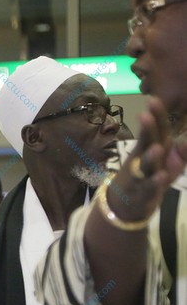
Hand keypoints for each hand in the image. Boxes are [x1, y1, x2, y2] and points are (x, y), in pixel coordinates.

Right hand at [109, 97, 186, 219]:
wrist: (124, 205)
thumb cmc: (147, 178)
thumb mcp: (167, 164)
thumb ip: (181, 152)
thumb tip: (186, 141)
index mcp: (150, 149)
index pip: (155, 131)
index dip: (156, 117)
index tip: (153, 100)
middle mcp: (142, 160)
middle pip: (146, 144)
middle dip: (147, 130)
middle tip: (146, 115)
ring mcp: (139, 177)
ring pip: (146, 166)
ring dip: (151, 158)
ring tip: (158, 148)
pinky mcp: (140, 194)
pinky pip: (148, 188)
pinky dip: (154, 183)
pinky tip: (161, 176)